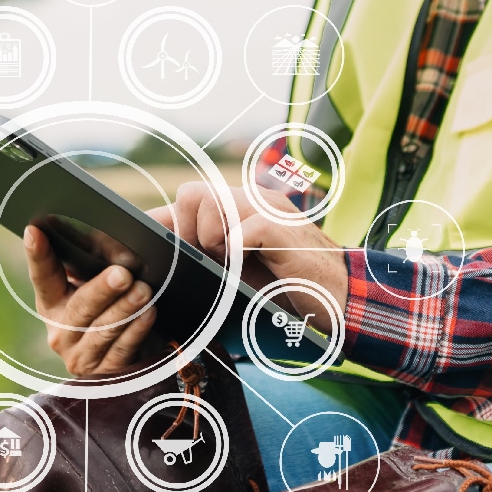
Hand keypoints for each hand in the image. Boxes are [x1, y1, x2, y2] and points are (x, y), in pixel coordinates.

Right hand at [24, 226, 156, 375]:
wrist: (140, 349)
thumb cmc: (120, 303)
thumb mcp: (107, 279)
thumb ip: (104, 256)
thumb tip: (125, 225)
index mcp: (53, 302)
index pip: (43, 276)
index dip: (38, 254)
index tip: (35, 230)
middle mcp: (60, 331)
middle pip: (80, 308)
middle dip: (101, 289)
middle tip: (122, 273)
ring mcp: (80, 356)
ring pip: (102, 330)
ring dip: (125, 309)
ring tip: (144, 291)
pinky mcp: (103, 375)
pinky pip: (120, 351)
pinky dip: (136, 331)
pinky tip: (149, 314)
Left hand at [148, 182, 347, 332]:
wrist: (341, 298)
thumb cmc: (287, 287)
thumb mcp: (239, 269)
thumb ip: (207, 254)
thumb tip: (161, 257)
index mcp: (240, 206)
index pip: (187, 198)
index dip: (163, 223)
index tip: (150, 251)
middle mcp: (252, 199)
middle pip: (190, 193)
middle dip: (187, 232)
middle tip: (207, 262)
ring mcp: (268, 209)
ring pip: (209, 201)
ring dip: (209, 240)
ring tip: (229, 265)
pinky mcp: (282, 228)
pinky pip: (242, 227)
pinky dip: (234, 249)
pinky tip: (242, 265)